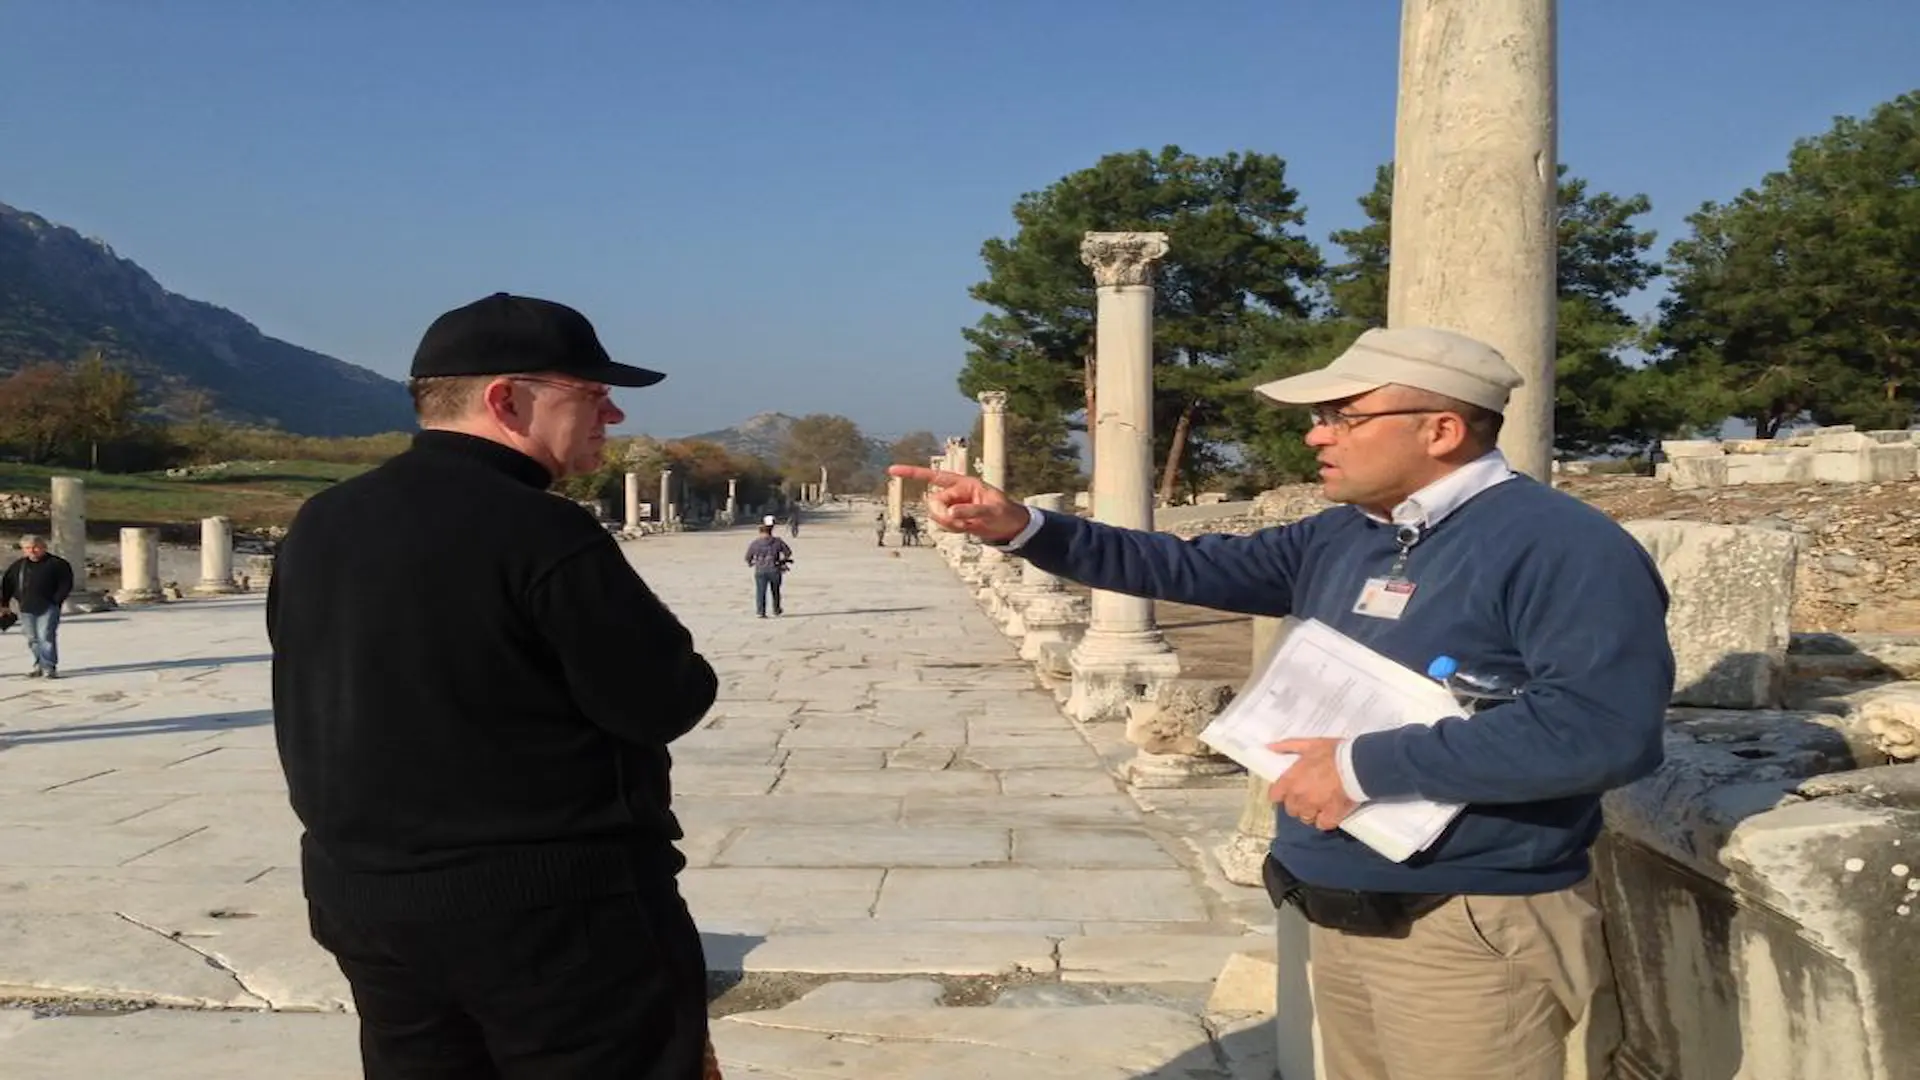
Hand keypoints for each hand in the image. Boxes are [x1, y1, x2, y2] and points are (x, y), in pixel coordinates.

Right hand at [885, 465, 1030, 542]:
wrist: (1009, 526)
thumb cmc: (1004, 513)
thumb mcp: (991, 512)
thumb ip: (970, 511)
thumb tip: (950, 512)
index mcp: (963, 482)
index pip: (934, 476)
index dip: (912, 473)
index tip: (891, 470)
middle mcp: (954, 492)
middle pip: (933, 502)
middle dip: (944, 515)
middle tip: (963, 523)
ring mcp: (952, 505)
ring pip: (936, 515)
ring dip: (950, 524)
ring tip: (970, 525)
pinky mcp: (952, 518)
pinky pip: (943, 524)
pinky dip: (953, 529)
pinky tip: (967, 528)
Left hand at [1266, 738, 1356, 830]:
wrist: (1357, 765)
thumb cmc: (1333, 753)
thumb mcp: (1309, 744)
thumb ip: (1288, 746)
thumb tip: (1269, 747)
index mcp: (1291, 780)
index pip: (1275, 795)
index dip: (1281, 793)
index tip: (1288, 790)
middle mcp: (1299, 797)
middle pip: (1291, 809)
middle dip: (1297, 803)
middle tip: (1308, 795)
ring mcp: (1314, 808)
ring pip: (1305, 818)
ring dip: (1311, 812)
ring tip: (1320, 804)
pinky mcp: (1330, 816)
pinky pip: (1322, 824)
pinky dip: (1325, 820)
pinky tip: (1330, 812)